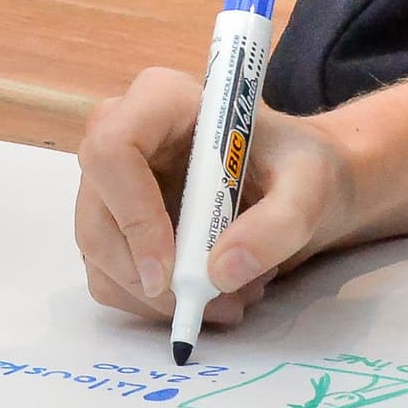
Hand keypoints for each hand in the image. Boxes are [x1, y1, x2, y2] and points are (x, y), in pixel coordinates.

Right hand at [73, 68, 353, 330]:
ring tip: (229, 299)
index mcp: (161, 101)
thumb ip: (278, 224)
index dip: (132, 214)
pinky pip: (109, 276)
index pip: (113, 150)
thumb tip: (221, 272)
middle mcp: (123, 133)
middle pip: (96, 213)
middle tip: (211, 306)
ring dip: (157, 297)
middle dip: (147, 276)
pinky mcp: (115, 222)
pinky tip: (208, 294)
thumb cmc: (298, 167)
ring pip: (98, 253)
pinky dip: (153, 304)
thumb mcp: (310, 187)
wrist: (295, 183)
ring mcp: (111, 181)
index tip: (171, 272)